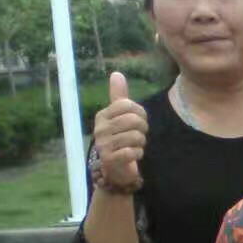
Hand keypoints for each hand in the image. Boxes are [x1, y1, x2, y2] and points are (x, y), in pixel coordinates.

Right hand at [92, 72, 147, 192]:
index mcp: (102, 115)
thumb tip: (117, 73)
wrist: (116, 168)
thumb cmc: (121, 139)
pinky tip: (133, 155)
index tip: (139, 122)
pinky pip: (133, 152)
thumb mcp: (120, 117)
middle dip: (143, 129)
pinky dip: (138, 154)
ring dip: (141, 143)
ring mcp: (103, 144)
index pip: (128, 105)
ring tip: (135, 146)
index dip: (141, 114)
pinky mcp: (110, 159)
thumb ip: (119, 97)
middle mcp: (100, 129)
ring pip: (136, 136)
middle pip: (134, 120)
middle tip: (139, 136)